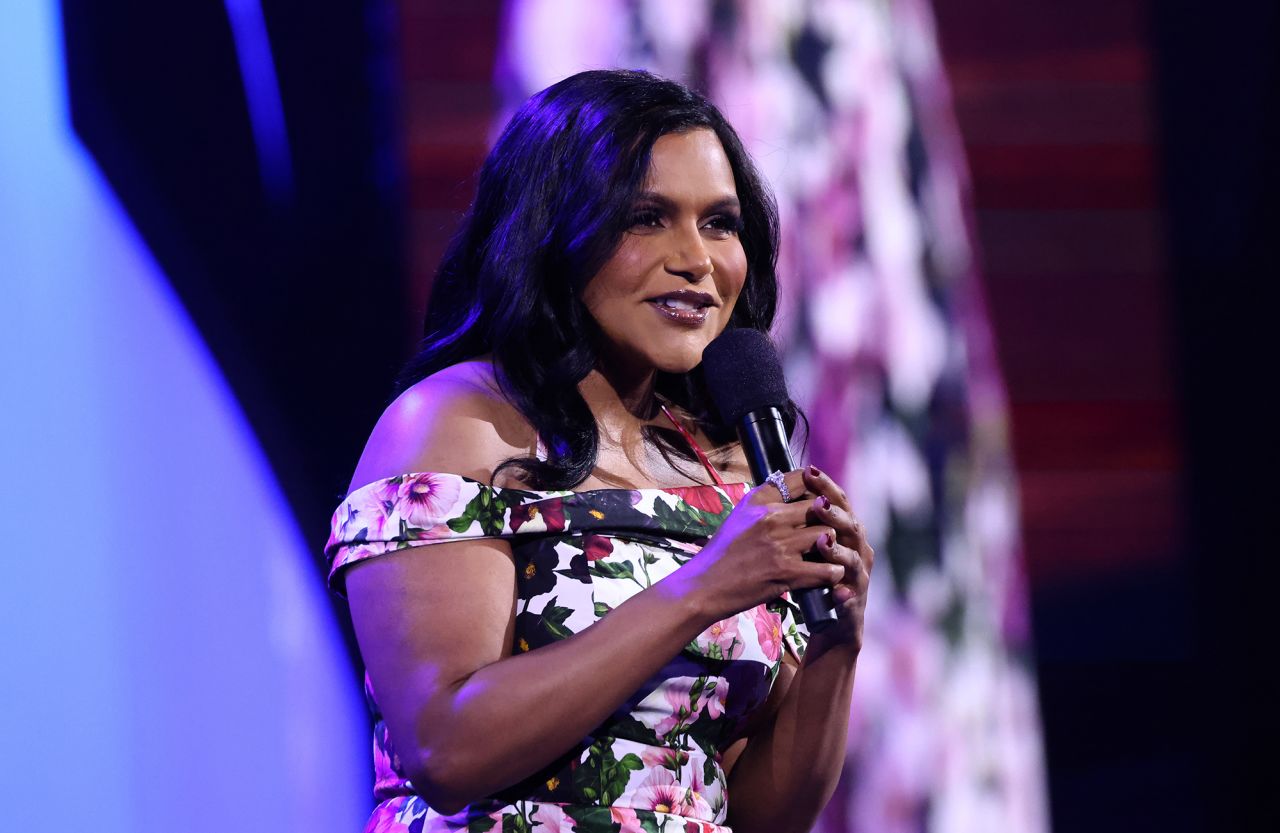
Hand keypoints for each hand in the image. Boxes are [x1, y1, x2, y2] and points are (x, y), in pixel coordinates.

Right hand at [672, 469, 844, 622]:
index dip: (818, 488)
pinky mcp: (786, 573)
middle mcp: (771, 517)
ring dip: (834, 547)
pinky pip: (826, 569)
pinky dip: (832, 573)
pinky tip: (829, 574)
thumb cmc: (723, 554)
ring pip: (827, 535)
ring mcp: (780, 545)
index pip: (802, 479)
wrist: (704, 587)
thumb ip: (767, 502)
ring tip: (832, 555)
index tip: (821, 500)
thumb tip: (794, 490)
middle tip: (834, 531)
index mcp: (759, 501)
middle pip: (821, 507)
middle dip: (829, 519)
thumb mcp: (741, 516)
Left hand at [800, 465, 873, 652]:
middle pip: (850, 523)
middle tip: (819, 502)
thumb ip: (801, 519)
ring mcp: (858, 574)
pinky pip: (850, 594)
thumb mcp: (804, 545)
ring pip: (853, 556)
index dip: (826, 486)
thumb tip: (781, 485)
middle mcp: (856, 548)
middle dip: (834, 512)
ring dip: (838, 549)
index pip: (838, 501)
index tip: (810, 471)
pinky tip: (836, 588)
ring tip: (823, 541)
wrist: (829, 619)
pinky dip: (843, 592)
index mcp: (843, 531)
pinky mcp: (854, 600)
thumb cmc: (813, 576)